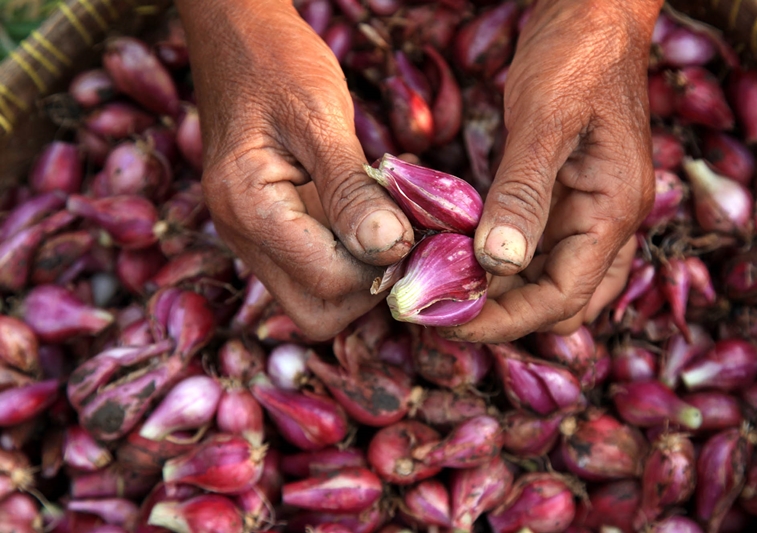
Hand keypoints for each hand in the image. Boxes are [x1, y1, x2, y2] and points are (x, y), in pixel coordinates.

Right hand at [175, 0, 413, 339]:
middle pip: (316, 313)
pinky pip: (316, 267)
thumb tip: (390, 249)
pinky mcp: (273, 229)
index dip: (381, 268)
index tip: (417, 230)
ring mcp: (255, 237)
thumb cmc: (275, 63)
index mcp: (247, 209)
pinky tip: (376, 215)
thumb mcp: (318, 116)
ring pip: (316, 297)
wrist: (236, 36)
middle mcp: (243, 237)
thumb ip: (351, 189)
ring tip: (395, 223)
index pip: (327, 283)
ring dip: (363, 274)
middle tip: (407, 239)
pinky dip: (353, 254)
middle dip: (370, 289)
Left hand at [442, 0, 661, 341]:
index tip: (446, 322)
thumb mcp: (545, 120)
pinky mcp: (563, 199)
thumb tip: (497, 264)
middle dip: (501, 317)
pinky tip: (459, 258)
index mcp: (614, 211)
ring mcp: (587, 213)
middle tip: (436, 310)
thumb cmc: (576, 56)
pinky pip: (534, 251)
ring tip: (441, 291)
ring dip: (500, 296)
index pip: (562, 298)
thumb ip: (523, 193)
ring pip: (547, 283)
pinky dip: (499, 264)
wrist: (591, 14)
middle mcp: (606, 223)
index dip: (505, 321)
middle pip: (558, 303)